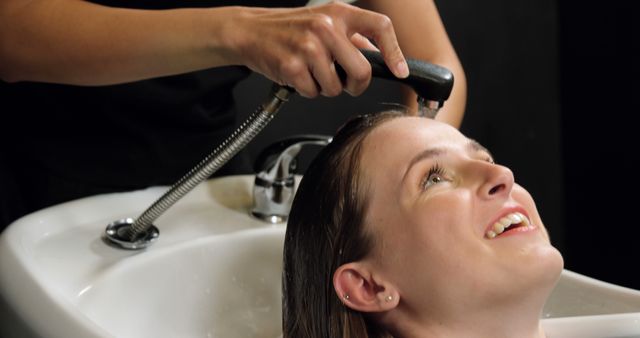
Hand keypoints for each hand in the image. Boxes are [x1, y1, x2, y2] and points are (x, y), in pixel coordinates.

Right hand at [227, 2, 408, 97]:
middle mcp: (326, 27)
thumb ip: (353, 37)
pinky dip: (307, 90)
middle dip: (355, 85)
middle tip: (343, 81)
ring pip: (336, 88)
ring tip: (311, 71)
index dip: (395, 52)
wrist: (251, 31)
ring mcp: (308, 47)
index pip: (380, 27)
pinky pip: (313, 93)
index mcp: (339, 13)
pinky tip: (297, 75)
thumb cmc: (289, 29)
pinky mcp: (292, 66)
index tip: (400, 70)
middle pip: (361, 72)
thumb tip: (380, 56)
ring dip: (325, 87)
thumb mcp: (324, 21)